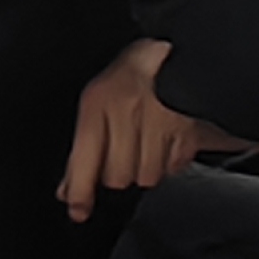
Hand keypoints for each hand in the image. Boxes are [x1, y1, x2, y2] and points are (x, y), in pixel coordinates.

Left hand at [57, 37, 208, 219]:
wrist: (180, 47)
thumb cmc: (131, 75)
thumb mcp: (95, 102)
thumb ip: (81, 151)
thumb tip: (68, 192)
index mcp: (100, 102)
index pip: (85, 159)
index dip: (80, 191)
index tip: (79, 211)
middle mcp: (130, 112)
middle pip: (118, 176)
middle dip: (119, 171)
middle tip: (124, 149)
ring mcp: (162, 121)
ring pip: (148, 176)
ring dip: (146, 167)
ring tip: (148, 141)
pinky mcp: (191, 129)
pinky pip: (175, 165)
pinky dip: (172, 160)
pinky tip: (168, 140)